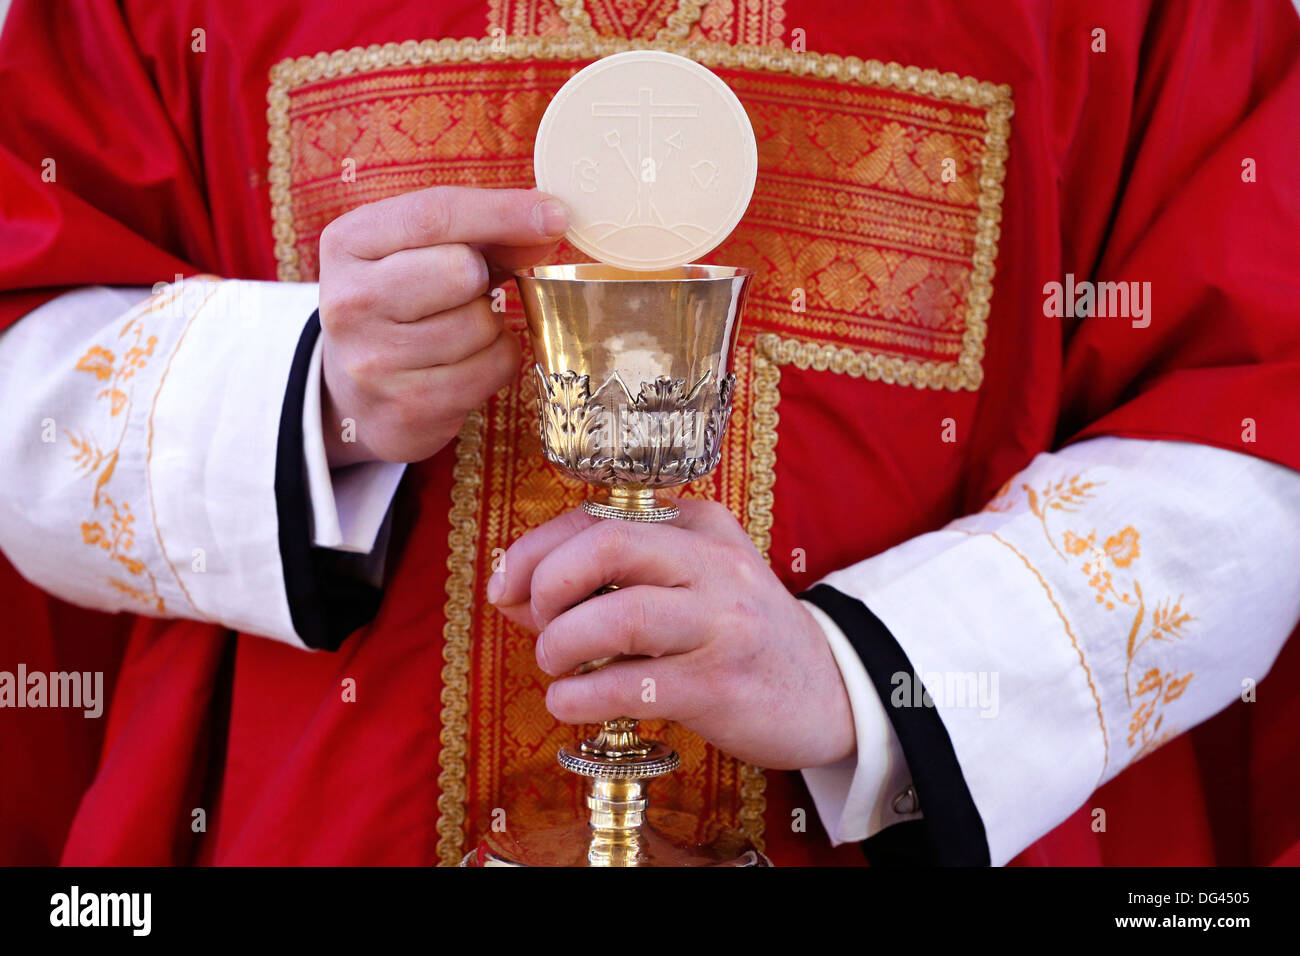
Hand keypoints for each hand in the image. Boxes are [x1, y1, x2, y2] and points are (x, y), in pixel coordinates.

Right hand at [317, 186, 567, 465]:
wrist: (359, 396)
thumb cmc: (403, 306)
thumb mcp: (423, 254)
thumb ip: (484, 233)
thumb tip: (550, 224)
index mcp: (348, 244)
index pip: (433, 214)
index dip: (502, 212)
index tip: (555, 215)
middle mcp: (349, 301)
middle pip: (461, 270)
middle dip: (482, 278)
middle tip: (464, 290)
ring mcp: (375, 360)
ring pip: (481, 323)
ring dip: (490, 323)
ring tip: (458, 328)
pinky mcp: (409, 406)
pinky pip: (494, 367)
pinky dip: (497, 359)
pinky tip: (468, 360)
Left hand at [487, 500, 855, 769]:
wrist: (829, 689)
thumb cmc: (737, 634)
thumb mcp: (688, 583)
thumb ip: (610, 580)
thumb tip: (516, 595)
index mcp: (697, 524)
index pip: (597, 517)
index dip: (535, 551)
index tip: (505, 587)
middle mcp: (712, 562)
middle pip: (607, 545)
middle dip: (548, 583)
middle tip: (534, 622)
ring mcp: (721, 622)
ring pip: (618, 615)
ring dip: (561, 643)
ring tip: (555, 667)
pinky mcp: (721, 683)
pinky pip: (631, 684)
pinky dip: (581, 696)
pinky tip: (570, 703)